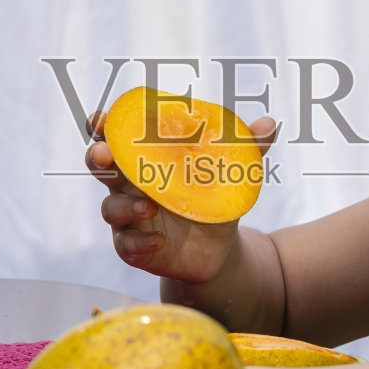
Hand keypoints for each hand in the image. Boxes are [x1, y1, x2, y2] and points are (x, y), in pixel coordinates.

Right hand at [86, 110, 277, 282]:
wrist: (219, 249)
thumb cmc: (213, 199)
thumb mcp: (230, 173)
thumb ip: (245, 148)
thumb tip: (270, 124)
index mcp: (145, 158)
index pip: (114, 136)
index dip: (103, 126)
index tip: (104, 119)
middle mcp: (129, 185)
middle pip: (99, 166)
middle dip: (98, 157)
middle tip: (105, 154)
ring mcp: (128, 218)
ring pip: (110, 208)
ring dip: (125, 205)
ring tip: (149, 206)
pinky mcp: (134, 247)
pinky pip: (125, 245)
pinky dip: (139, 241)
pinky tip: (159, 239)